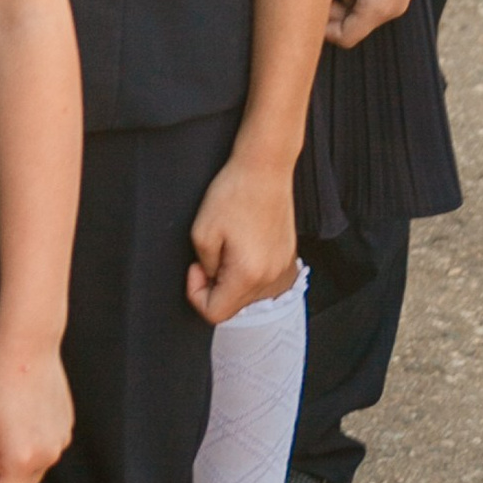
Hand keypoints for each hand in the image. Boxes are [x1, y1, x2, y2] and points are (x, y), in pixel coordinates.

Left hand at [0, 326, 72, 482]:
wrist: (28, 345)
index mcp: (23, 460)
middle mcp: (49, 456)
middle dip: (3, 473)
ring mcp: (62, 441)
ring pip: (34, 467)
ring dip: (18, 456)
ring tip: (7, 419)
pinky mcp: (67, 426)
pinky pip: (46, 447)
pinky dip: (32, 439)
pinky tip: (22, 411)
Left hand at [187, 152, 298, 322]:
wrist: (265, 169)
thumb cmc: (234, 193)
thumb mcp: (202, 233)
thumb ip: (204, 268)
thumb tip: (213, 279)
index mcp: (248, 275)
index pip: (215, 313)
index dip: (196, 294)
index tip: (195, 269)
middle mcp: (270, 277)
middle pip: (234, 306)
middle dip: (214, 286)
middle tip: (209, 255)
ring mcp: (282, 268)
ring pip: (248, 295)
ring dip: (232, 279)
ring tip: (228, 248)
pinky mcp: (287, 258)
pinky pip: (262, 280)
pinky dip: (248, 271)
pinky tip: (242, 246)